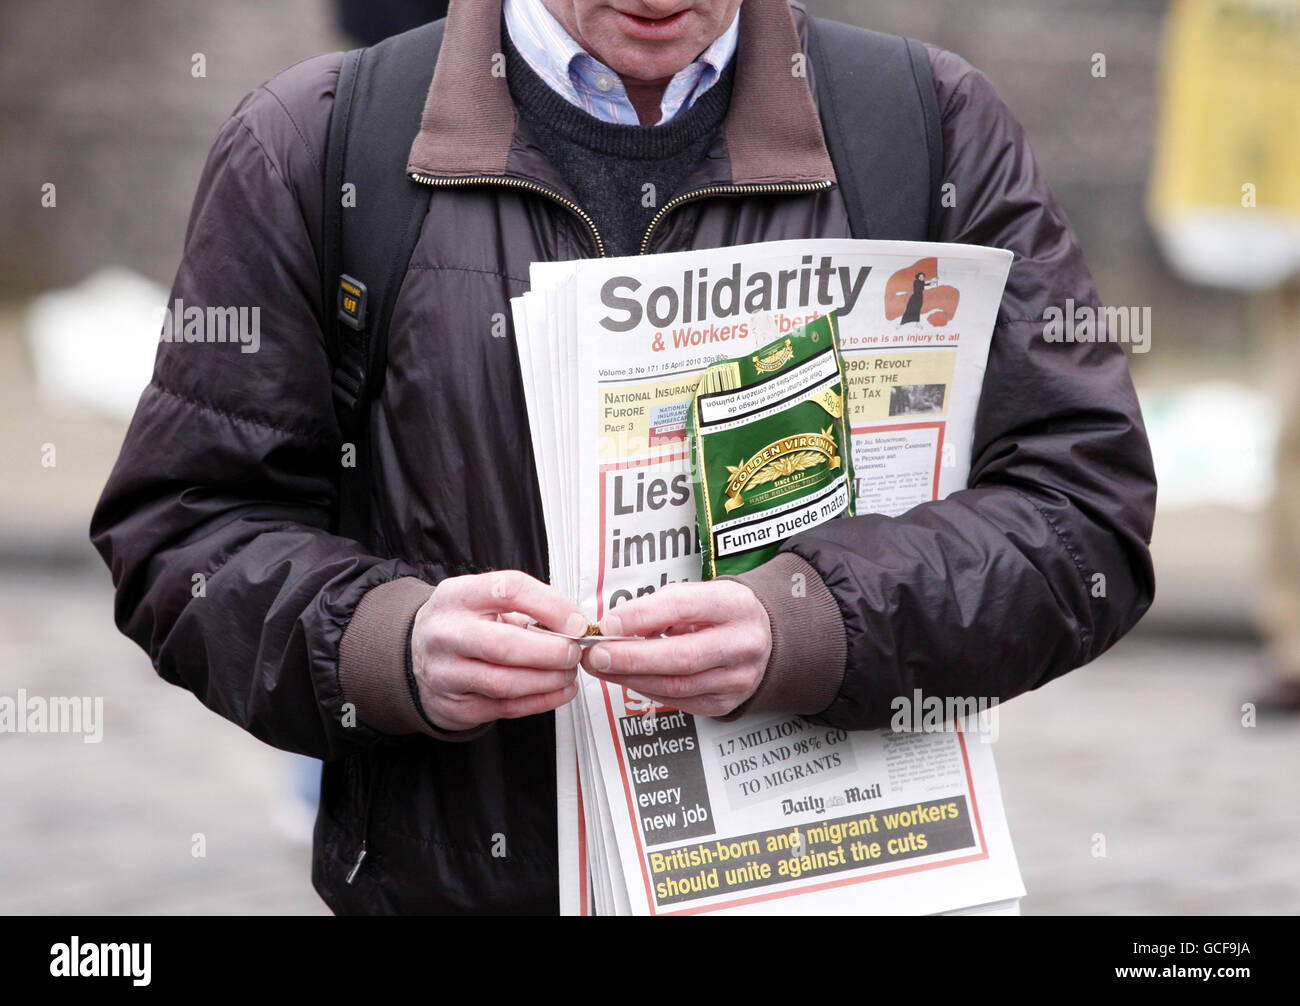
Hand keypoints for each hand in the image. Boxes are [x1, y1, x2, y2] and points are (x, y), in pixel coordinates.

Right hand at [411, 570, 585, 732]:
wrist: (415, 654)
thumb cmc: (462, 624)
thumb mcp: (482, 600)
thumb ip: (524, 607)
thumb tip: (573, 625)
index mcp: (458, 596)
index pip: (509, 590)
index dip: (551, 606)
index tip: (575, 621)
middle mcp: (447, 633)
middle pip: (505, 644)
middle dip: (551, 651)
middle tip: (574, 652)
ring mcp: (446, 673)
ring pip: (506, 682)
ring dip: (549, 680)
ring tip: (568, 672)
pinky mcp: (456, 705)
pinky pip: (506, 708)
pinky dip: (541, 701)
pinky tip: (559, 691)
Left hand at [581, 581, 770, 717]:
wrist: (763, 639)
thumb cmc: (722, 614)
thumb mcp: (699, 595)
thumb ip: (659, 607)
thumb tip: (615, 627)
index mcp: (734, 605)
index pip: (683, 607)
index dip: (641, 617)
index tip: (608, 624)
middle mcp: (741, 643)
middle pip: (682, 656)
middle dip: (631, 658)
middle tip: (596, 655)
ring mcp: (736, 678)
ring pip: (676, 685)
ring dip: (631, 678)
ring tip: (601, 668)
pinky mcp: (725, 702)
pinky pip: (678, 701)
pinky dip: (647, 689)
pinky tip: (627, 679)